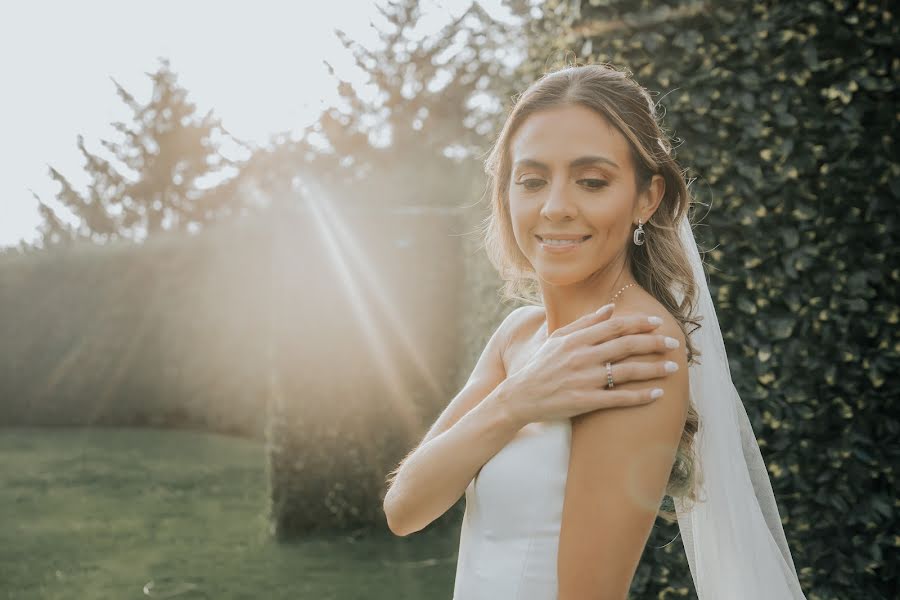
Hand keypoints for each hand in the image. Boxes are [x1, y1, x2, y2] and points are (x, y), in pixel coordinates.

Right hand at [501, 305, 678, 426]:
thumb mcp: (558, 339)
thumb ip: (585, 323)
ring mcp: (584, 380)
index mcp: (577, 339)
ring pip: (627, 371)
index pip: (615, 327)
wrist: (520, 396)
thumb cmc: (540, 366)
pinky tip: (657, 394)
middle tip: (675, 344)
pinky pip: (619, 398)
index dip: (639, 324)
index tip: (658, 323)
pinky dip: (640, 396)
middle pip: (626, 346)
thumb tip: (610, 308)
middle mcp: (582, 357)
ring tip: (673, 367)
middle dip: (654, 343)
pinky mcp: (585, 401)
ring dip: (653, 369)